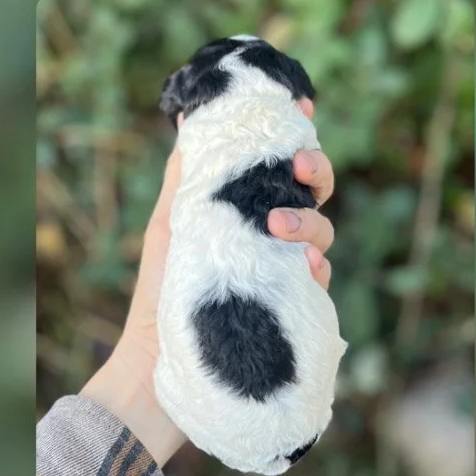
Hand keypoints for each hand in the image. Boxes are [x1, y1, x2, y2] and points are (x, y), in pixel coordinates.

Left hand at [81, 110, 335, 461]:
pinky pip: (319, 283)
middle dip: (316, 171)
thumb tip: (188, 117)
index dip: (296, 135)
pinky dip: (318, 269)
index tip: (300, 107)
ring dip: (309, 221)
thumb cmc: (158, 295)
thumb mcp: (168, 228)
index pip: (280, 167)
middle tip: (299, 166)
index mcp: (246, 213)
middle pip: (313, 193)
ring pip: (322, 232)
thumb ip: (185, 178)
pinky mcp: (292, 309)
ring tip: (279, 227)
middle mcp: (271, 240)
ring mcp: (285, 273)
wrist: (153, 368)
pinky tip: (308, 267)